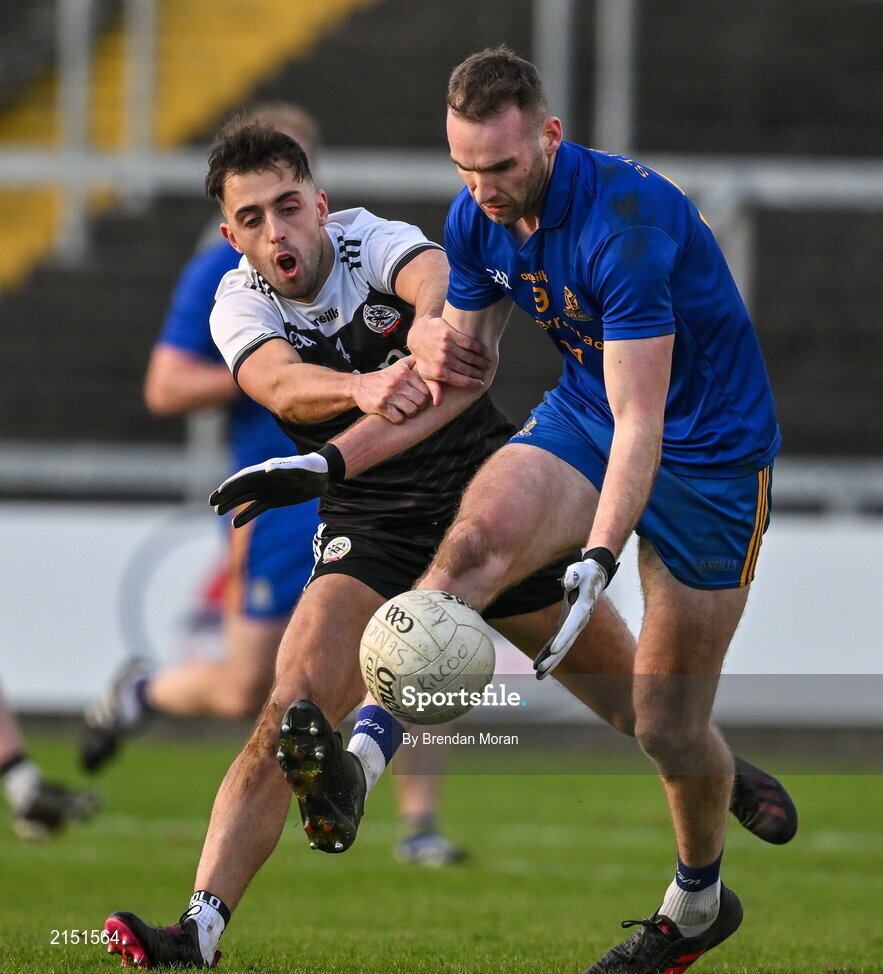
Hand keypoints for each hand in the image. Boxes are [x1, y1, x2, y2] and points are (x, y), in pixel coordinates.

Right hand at [209, 452, 331, 527]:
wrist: (321, 476)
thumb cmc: (310, 468)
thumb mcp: (299, 468)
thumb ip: (284, 469)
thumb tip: (268, 470)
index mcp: (266, 471)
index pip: (245, 477)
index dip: (232, 484)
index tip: (219, 492)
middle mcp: (263, 480)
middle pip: (240, 488)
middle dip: (226, 495)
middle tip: (212, 503)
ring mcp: (267, 491)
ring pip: (245, 498)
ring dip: (232, 504)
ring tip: (217, 512)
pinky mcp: (273, 501)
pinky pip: (256, 509)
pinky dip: (246, 515)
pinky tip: (235, 524)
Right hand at [352, 359, 431, 422]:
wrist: (358, 386)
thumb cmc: (384, 378)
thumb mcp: (399, 365)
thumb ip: (415, 362)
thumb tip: (429, 359)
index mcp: (405, 373)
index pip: (427, 390)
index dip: (424, 397)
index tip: (417, 398)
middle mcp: (397, 382)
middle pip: (421, 402)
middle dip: (418, 407)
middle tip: (410, 406)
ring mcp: (389, 394)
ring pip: (412, 411)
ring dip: (409, 414)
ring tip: (403, 410)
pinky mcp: (381, 405)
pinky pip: (399, 419)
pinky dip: (398, 419)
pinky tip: (393, 414)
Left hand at [408, 315, 491, 405]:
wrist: (418, 336)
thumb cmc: (424, 358)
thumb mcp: (427, 375)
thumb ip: (434, 389)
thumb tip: (438, 404)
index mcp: (439, 372)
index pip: (462, 381)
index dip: (474, 384)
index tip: (481, 384)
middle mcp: (444, 360)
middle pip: (468, 369)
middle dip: (479, 373)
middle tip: (485, 374)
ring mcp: (447, 347)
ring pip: (471, 357)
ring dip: (482, 362)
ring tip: (488, 365)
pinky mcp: (450, 334)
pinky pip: (469, 343)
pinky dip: (479, 349)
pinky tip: (485, 352)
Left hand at [533, 548, 618, 679]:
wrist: (594, 576)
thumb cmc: (584, 572)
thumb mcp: (578, 570)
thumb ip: (573, 576)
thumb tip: (567, 584)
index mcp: (582, 610)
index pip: (570, 627)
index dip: (562, 639)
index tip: (553, 650)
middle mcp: (578, 622)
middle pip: (565, 644)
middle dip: (553, 658)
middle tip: (540, 670)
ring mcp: (573, 625)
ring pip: (561, 647)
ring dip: (549, 661)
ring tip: (538, 675)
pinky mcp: (567, 624)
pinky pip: (557, 641)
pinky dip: (547, 651)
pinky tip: (539, 662)